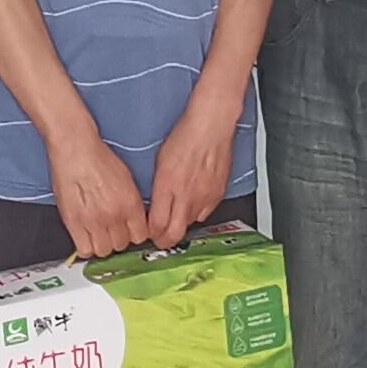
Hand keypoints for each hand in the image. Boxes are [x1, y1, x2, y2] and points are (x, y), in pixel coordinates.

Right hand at [48, 126, 151, 258]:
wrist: (75, 149)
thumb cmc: (98, 158)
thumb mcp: (126, 179)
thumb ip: (132, 203)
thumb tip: (134, 219)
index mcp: (130, 203)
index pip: (140, 236)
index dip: (134, 235)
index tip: (129, 232)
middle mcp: (114, 215)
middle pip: (122, 245)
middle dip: (117, 239)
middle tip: (111, 230)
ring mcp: (93, 221)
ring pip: (104, 251)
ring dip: (102, 244)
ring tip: (98, 233)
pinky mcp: (74, 223)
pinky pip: (84, 249)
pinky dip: (85, 247)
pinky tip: (86, 237)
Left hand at [143, 92, 238, 250]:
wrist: (211, 126)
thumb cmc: (186, 136)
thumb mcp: (160, 161)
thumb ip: (158, 187)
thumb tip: (154, 203)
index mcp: (167, 186)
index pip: (156, 224)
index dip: (151, 234)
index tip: (149, 233)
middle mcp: (186, 195)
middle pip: (174, 234)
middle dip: (165, 240)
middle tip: (161, 240)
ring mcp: (204, 197)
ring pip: (190, 224)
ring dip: (181, 223)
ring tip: (176, 215)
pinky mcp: (217, 195)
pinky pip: (205, 213)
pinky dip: (197, 212)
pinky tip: (193, 202)